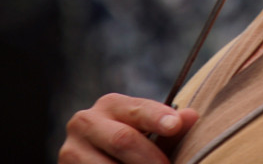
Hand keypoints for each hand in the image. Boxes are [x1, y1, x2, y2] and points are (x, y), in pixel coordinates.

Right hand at [59, 93, 198, 163]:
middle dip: (150, 158)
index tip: (174, 125)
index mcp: (111, 105)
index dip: (156, 117)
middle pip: (123, 139)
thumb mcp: (147, 135)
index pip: (138, 109)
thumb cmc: (128, 148)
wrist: (91, 162)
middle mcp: (86, 121)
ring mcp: (70, 149)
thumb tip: (192, 116)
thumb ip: (169, 129)